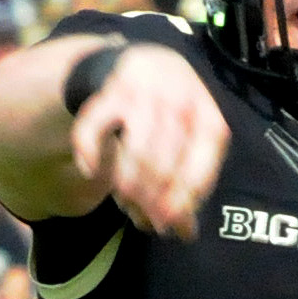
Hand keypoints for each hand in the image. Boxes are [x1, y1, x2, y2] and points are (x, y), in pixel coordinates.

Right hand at [72, 42, 230, 238]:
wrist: (146, 64)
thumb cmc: (174, 118)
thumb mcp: (191, 145)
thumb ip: (188, 186)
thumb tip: (186, 234)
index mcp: (209, 119)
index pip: (198, 170)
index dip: (181, 202)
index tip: (167, 224)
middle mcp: (180, 102)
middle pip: (164, 165)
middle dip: (151, 200)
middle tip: (143, 220)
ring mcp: (145, 94)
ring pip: (134, 150)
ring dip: (127, 183)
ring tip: (124, 200)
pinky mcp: (111, 90)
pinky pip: (94, 126)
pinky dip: (88, 151)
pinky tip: (91, 170)